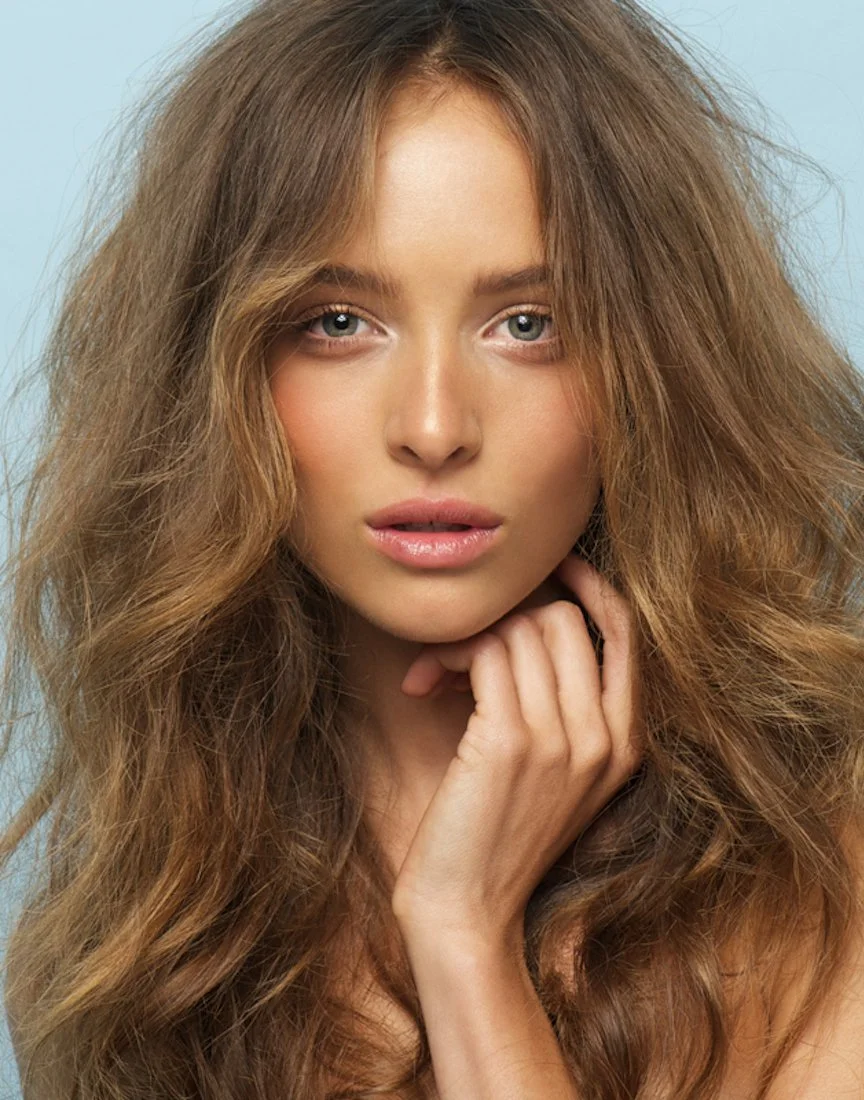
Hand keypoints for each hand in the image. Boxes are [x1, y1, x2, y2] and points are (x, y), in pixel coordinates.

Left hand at [390, 554, 642, 946]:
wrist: (467, 912)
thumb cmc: (497, 837)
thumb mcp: (553, 774)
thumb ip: (561, 709)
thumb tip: (525, 626)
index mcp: (625, 745)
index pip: (626, 634)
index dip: (590, 587)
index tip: (553, 566)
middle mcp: (604, 738)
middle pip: (564, 619)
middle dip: (505, 617)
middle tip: (460, 650)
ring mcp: (562, 740)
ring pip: (521, 630)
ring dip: (466, 637)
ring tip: (435, 673)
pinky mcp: (511, 742)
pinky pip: (485, 653)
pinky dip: (447, 654)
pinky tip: (423, 682)